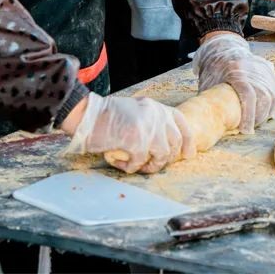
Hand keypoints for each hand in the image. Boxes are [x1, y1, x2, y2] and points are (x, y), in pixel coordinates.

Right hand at [64, 93, 193, 174]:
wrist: (86, 115)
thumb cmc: (105, 117)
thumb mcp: (135, 112)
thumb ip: (150, 122)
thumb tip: (164, 145)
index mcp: (155, 107)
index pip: (181, 121)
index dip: (187, 139)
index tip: (188, 154)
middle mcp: (156, 114)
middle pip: (175, 141)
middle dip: (167, 158)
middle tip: (152, 166)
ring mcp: (148, 126)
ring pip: (163, 154)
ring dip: (151, 165)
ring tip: (137, 166)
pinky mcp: (136, 139)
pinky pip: (141, 161)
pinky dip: (131, 167)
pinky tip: (122, 163)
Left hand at [193, 33, 274, 133]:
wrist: (222, 49)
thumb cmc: (213, 70)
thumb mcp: (209, 85)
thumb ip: (215, 102)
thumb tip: (219, 126)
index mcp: (235, 71)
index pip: (248, 96)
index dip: (248, 116)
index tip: (246, 129)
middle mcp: (252, 68)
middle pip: (264, 96)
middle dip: (260, 116)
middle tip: (252, 127)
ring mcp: (262, 67)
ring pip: (273, 93)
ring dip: (268, 110)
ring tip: (259, 120)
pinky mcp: (268, 68)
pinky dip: (273, 101)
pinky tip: (268, 111)